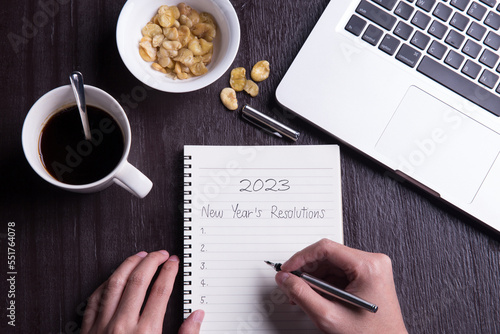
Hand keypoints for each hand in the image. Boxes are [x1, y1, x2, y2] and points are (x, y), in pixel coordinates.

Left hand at [81, 250, 203, 333]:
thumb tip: (197, 317)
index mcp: (145, 333)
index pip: (160, 290)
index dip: (169, 272)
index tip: (173, 263)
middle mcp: (122, 325)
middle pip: (139, 280)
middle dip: (151, 261)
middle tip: (160, 254)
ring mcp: (102, 326)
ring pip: (115, 284)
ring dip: (128, 265)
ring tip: (139, 256)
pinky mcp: (86, 332)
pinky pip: (94, 299)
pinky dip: (105, 284)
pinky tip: (112, 279)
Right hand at [275, 239, 406, 333]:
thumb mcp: (329, 316)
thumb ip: (302, 295)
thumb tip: (285, 279)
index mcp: (368, 266)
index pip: (326, 248)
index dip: (301, 257)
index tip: (288, 269)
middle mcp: (373, 262)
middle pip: (328, 255)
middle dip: (307, 270)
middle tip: (291, 284)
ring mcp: (372, 268)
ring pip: (332, 263)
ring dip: (314, 278)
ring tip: (303, 295)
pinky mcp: (368, 275)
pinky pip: (339, 271)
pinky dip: (324, 283)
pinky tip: (316, 296)